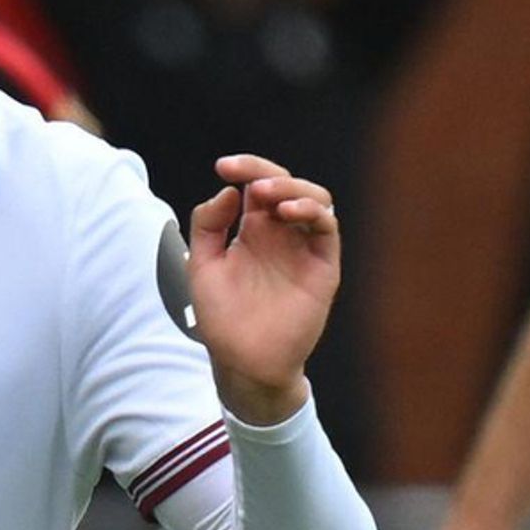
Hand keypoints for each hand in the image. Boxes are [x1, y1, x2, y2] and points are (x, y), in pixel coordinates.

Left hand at [187, 154, 339, 425]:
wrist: (243, 362)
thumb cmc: (222, 319)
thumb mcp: (201, 266)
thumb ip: (208, 225)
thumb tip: (230, 191)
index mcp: (253, 230)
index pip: (256, 184)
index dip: (245, 167)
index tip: (223, 166)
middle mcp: (281, 234)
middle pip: (287, 184)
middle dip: (268, 172)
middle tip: (251, 182)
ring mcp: (303, 249)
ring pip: (314, 199)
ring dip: (294, 188)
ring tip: (269, 195)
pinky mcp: (322, 268)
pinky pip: (327, 229)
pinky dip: (313, 212)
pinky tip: (289, 213)